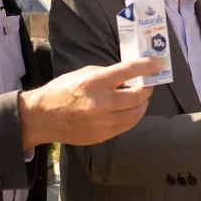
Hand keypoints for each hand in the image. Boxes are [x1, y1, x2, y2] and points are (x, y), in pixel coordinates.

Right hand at [18, 58, 157, 148]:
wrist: (42, 118)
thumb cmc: (62, 91)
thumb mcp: (84, 74)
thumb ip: (108, 74)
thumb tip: (131, 76)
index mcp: (95, 83)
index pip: (129, 71)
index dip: (147, 66)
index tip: (158, 64)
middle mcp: (101, 104)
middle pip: (138, 96)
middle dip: (147, 88)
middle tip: (147, 84)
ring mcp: (102, 123)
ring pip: (136, 114)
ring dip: (143, 104)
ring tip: (140, 98)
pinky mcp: (102, 136)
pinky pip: (126, 126)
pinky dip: (132, 116)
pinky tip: (129, 110)